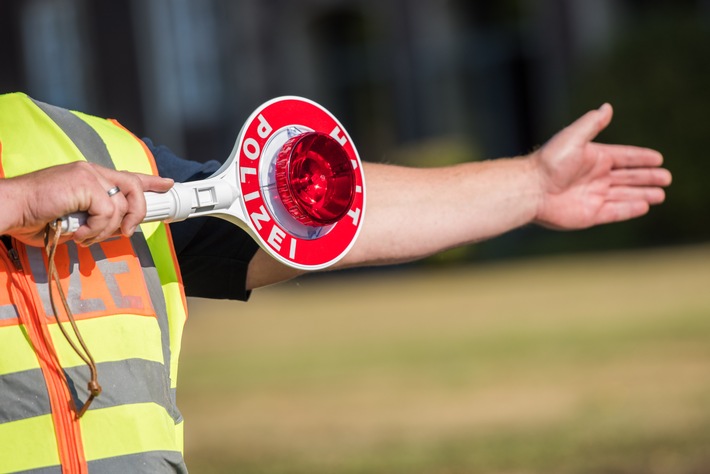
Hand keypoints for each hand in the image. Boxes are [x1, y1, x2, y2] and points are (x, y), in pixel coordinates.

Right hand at [0, 162, 173, 246]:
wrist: (10, 209)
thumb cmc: (33, 217)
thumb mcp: (73, 219)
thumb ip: (95, 219)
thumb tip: (113, 230)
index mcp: (89, 176)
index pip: (126, 175)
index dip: (149, 181)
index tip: (166, 184)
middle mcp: (91, 171)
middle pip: (133, 187)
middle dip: (137, 213)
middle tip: (126, 232)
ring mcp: (88, 175)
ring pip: (121, 205)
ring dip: (106, 229)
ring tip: (85, 236)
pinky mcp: (84, 184)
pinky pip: (108, 213)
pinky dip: (95, 229)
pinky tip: (77, 234)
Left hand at [532, 103, 671, 229]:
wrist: (531, 189)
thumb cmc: (550, 162)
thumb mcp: (573, 137)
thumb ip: (592, 124)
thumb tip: (607, 106)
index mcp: (594, 158)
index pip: (624, 157)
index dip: (641, 158)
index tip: (658, 158)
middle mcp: (595, 177)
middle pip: (628, 177)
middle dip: (647, 177)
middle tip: (666, 177)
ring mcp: (593, 196)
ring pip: (624, 195)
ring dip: (643, 194)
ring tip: (660, 195)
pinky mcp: (590, 214)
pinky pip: (615, 211)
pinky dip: (630, 209)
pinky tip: (644, 206)